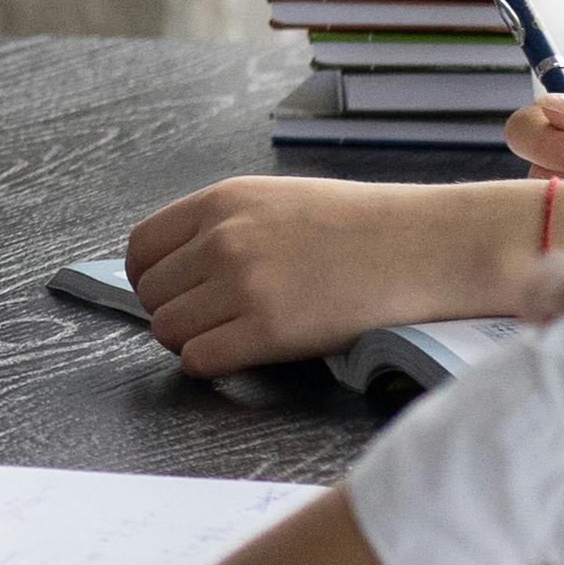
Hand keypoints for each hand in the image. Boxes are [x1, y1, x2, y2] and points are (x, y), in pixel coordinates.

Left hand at [121, 176, 524, 373]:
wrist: (422, 246)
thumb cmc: (359, 226)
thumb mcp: (277, 200)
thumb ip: (223, 226)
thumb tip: (175, 267)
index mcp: (223, 201)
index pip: (141, 247)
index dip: (148, 278)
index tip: (168, 293)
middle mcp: (224, 239)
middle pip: (151, 293)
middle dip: (171, 311)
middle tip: (207, 320)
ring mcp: (244, 285)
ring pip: (167, 330)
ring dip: (188, 340)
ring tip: (227, 336)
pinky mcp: (269, 331)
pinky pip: (199, 359)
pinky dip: (208, 364)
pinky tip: (239, 354)